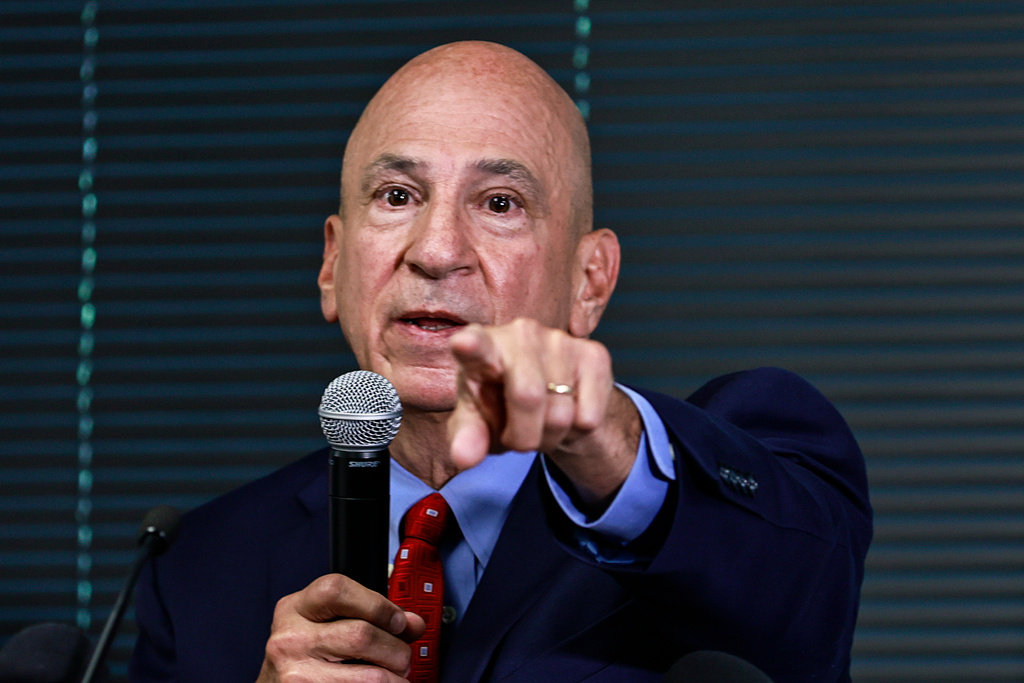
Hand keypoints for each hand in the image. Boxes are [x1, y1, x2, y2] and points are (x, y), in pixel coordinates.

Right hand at [256, 574, 424, 681]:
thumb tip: (413, 624)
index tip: (399, 621)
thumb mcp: (326, 625)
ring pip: (370, 676)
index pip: (337, 590)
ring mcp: (297, 674)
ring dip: (395, 678)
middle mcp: (291, 639)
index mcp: (296, 609)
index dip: (377, 604)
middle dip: (396, 649)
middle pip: (361, 634)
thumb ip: (369, 617)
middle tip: (402, 657)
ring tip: (396, 677)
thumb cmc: (305, 655)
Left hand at [448, 318, 640, 506]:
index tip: (464, 344)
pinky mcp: (594, 355)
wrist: (550, 398)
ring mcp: (559, 340)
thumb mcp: (478, 423)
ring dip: (549, 437)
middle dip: (522, 436)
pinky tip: (568, 411)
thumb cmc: (501, 405)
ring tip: (540, 424)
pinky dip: (576, 431)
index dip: (470, 346)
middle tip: (516, 438)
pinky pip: (588, 418)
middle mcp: (520, 333)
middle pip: (528, 397)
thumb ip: (467, 438)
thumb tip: (463, 458)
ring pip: (560, 415)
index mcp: (481, 346)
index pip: (474, 345)